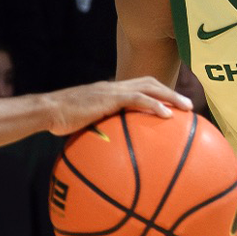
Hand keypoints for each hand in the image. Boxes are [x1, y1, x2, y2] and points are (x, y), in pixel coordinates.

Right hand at [45, 78, 192, 136]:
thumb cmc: (60, 122)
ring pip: (149, 87)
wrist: (48, 111)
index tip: (173, 105)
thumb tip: (108, 153)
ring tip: (186, 108)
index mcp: (109, 92)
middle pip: (149, 82)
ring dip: (170, 96)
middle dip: (170, 92)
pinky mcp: (109, 97)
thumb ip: (98, 132)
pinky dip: (155, 105)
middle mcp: (113, 86)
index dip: (157, 93)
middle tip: (188, 106)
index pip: (138, 86)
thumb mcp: (82, 125)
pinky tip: (167, 116)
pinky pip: (137, 99)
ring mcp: (112, 90)